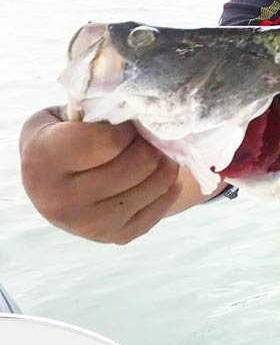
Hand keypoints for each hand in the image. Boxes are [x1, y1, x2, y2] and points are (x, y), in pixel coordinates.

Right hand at [19, 107, 181, 243]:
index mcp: (45, 161)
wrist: (51, 183)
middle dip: (151, 144)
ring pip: (154, 185)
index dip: (128, 129)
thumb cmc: (62, 138)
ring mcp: (89, 225)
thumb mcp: (62, 115)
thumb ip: (94, 108)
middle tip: (149, 137)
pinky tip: (160, 173)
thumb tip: (142, 107)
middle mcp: (61, 200)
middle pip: (138, 164)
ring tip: (159, 151)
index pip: (111, 141)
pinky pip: (161, 207)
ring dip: (166, 162)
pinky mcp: (115, 237)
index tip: (126, 125)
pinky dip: (169, 186)